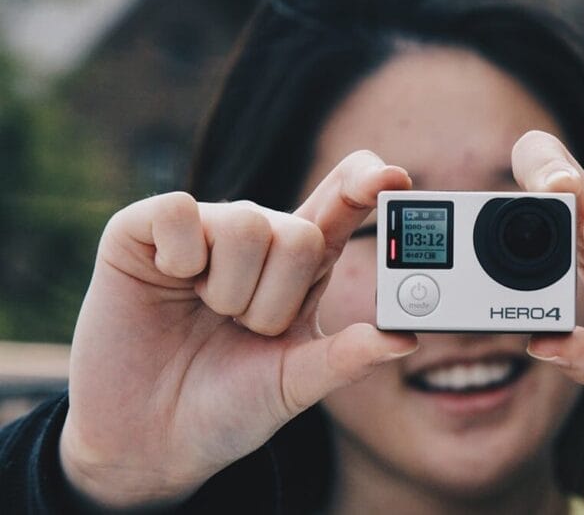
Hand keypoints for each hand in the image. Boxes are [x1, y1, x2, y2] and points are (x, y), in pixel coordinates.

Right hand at [59, 151, 417, 507]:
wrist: (152, 439)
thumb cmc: (227, 406)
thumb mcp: (294, 384)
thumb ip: (345, 358)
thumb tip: (404, 338)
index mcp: (300, 266)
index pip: (340, 204)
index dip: (366, 184)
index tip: (395, 180)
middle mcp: (257, 237)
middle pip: (298, 232)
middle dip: (275, 301)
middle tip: (242, 329)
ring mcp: (202, 229)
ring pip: (245, 224)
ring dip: (230, 291)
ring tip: (207, 315)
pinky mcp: (143, 229)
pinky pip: (179, 211)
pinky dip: (180, 257)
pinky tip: (170, 280)